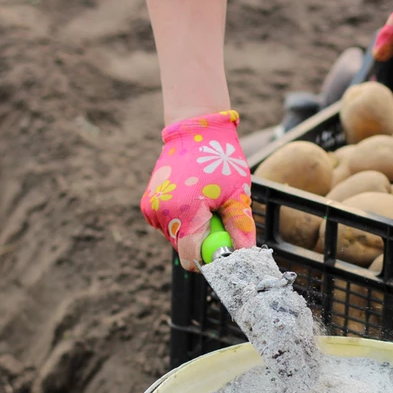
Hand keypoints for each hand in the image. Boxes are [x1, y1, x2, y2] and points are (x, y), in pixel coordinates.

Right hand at [141, 110, 256, 270]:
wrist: (193, 133)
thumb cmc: (218, 161)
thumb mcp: (236, 194)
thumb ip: (239, 226)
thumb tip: (245, 253)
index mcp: (186, 213)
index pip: (191, 257)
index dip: (207, 260)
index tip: (220, 249)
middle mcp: (163, 214)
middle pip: (183, 249)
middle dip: (201, 241)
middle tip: (215, 218)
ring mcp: (152, 209)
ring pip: (175, 238)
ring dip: (190, 230)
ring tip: (202, 204)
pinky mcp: (147, 205)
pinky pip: (166, 226)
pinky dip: (178, 221)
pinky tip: (188, 200)